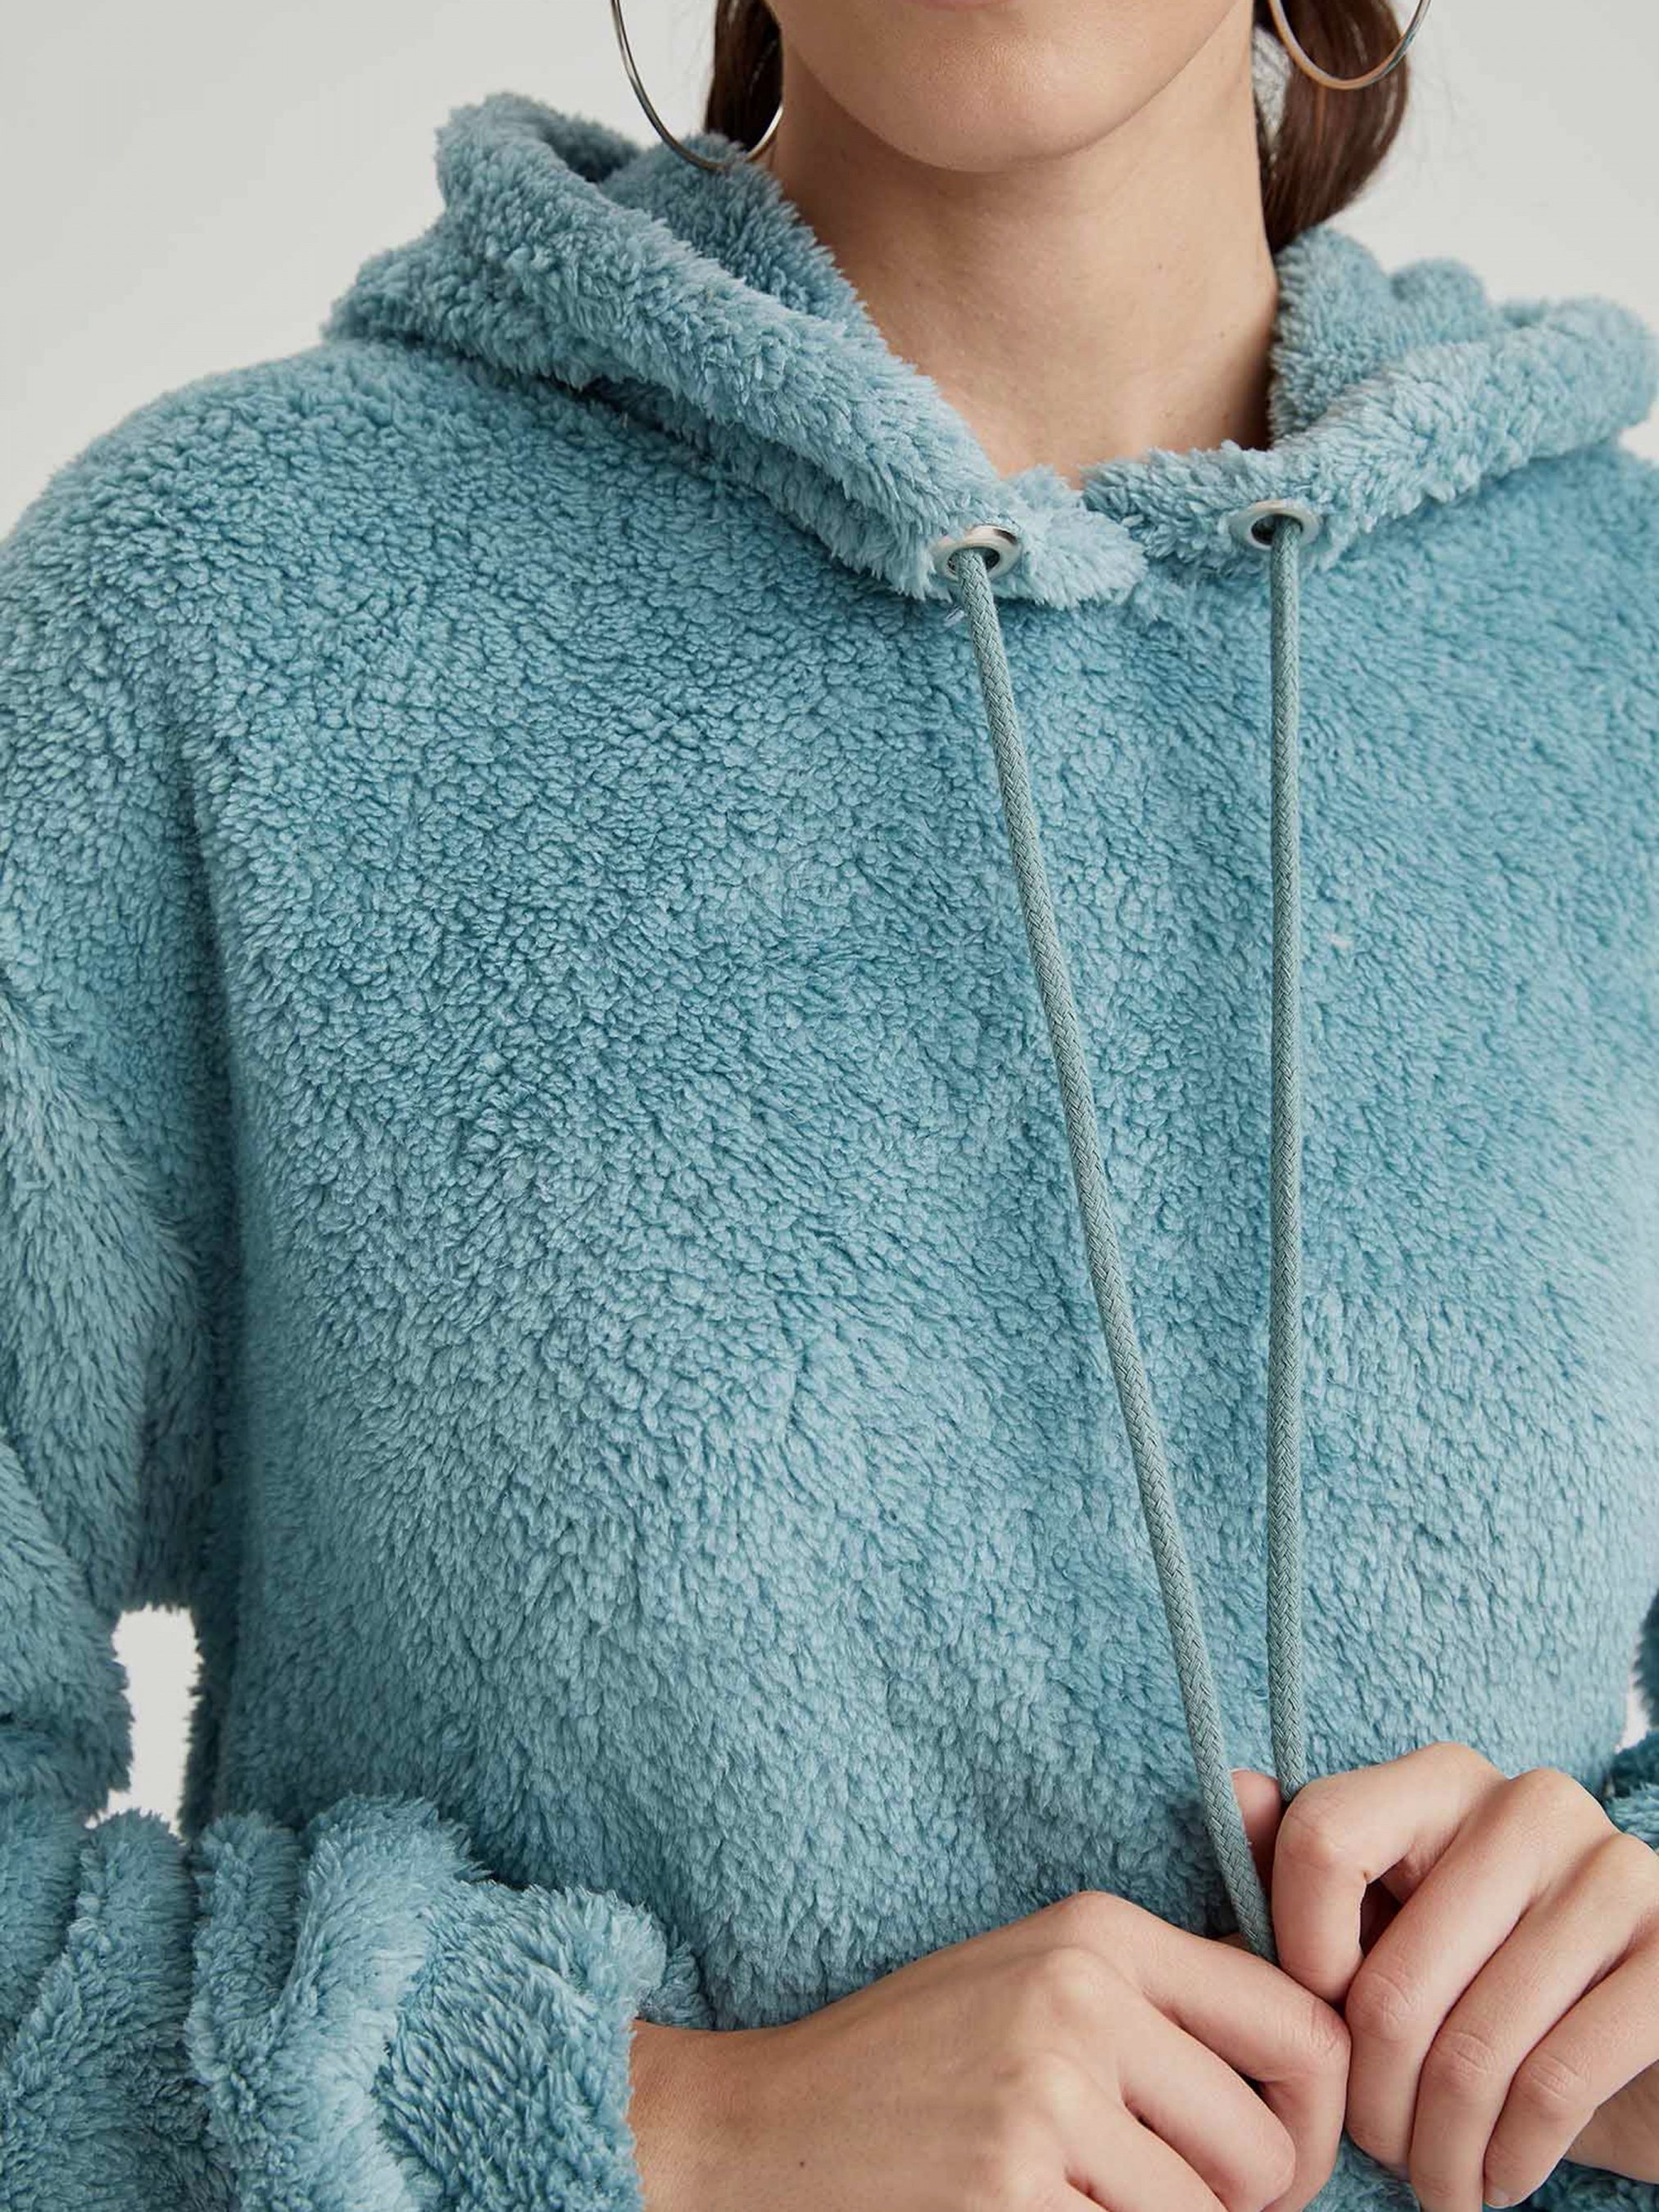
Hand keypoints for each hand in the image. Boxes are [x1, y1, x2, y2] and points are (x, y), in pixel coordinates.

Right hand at [629, 1887, 1348, 2211]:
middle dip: (1238, 2205)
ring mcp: (1043, 2100)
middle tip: (1158, 2201)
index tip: (1274, 2157)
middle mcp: (1080, 1999)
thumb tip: (1330, 2038)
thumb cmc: (916, 2064)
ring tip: (1082, 2204)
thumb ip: (1166, 1998)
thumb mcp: (1038, 1978)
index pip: (1301, 2027)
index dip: (1315, 2116)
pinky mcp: (1012, 2197)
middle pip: (1268, 2148)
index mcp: (1099, 1933)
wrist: (760, 2130)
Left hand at [1230, 1745, 1658, 2211]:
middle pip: (1392, 1979)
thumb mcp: (1396, 1927)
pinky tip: (1501, 2177)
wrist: (1647, 2047)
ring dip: (1442, 2149)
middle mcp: (1529, 1804)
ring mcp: (1611, 1873)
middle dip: (1373, 2102)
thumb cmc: (1493, 1985)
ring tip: (1437, 2182)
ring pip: (1471, 2049)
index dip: (1301, 1955)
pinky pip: (1556, 2082)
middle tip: (1380, 2151)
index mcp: (1443, 1780)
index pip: (1322, 1838)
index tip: (1322, 2025)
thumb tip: (1237, 1791)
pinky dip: (1513, 2157)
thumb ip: (1310, 1872)